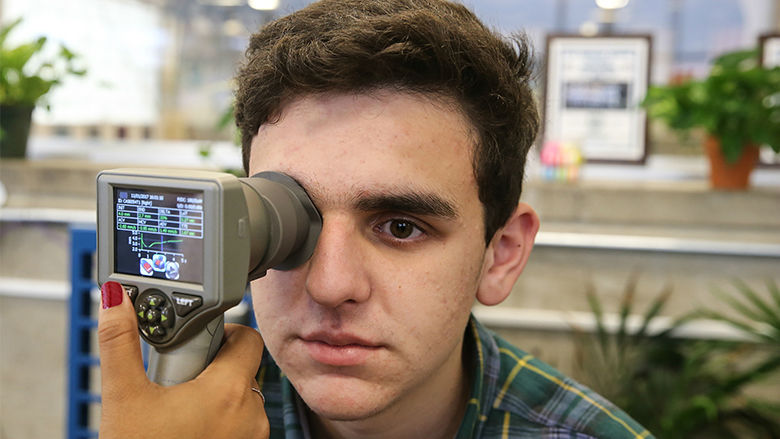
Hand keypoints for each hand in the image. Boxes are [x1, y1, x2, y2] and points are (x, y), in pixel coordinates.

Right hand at [97, 281, 268, 438]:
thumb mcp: (124, 396)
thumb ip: (121, 342)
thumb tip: (117, 301)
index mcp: (228, 390)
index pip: (248, 338)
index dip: (225, 332)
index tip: (200, 342)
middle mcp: (250, 414)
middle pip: (244, 368)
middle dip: (214, 366)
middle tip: (180, 379)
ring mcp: (251, 438)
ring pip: (243, 399)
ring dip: (218, 396)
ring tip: (180, 409)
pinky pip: (242, 426)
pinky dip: (222, 422)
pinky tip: (189, 430)